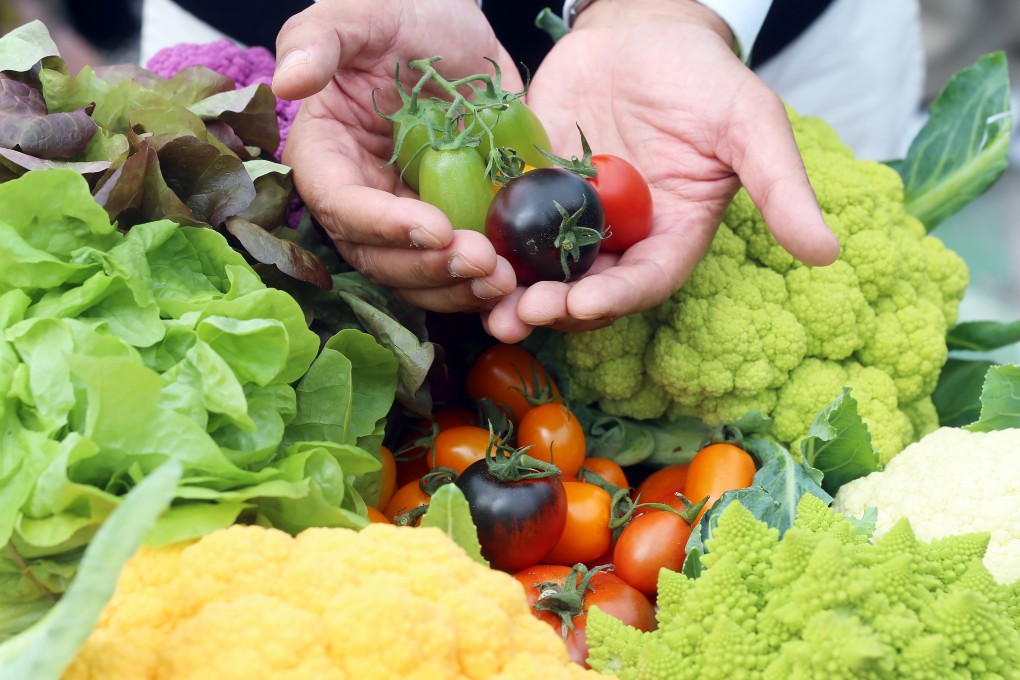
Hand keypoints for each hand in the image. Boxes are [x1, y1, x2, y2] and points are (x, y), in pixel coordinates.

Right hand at [272, 0, 518, 311]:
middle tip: (481, 262)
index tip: (435, 229)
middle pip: (378, 257)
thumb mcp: (361, 14)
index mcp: (326, 156)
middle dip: (428, 268)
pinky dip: (480, 284)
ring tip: (502, 280)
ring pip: (416, 276)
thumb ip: (317, 39)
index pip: (342, 206)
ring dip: (456, 288)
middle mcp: (360, 198)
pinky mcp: (448, 224)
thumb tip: (287, 82)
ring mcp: (405, 218)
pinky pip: (455, 269)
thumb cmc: (400, 13)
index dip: (384, 226)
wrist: (458, 33)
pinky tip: (515, 281)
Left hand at [482, 0, 840, 341]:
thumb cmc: (703, 78)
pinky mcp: (531, 190)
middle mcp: (620, 239)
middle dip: (554, 307)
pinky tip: (461, 251)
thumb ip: (780, 186)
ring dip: (514, 292)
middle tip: (519, 314)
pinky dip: (488, 242)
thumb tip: (828, 252)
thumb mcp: (750, 124)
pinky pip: (507, 223)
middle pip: (586, 288)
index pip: (647, 281)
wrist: (640, 34)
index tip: (585, 303)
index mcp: (671, 235)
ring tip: (486, 304)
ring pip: (541, 268)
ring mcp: (572, 218)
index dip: (617, 298)